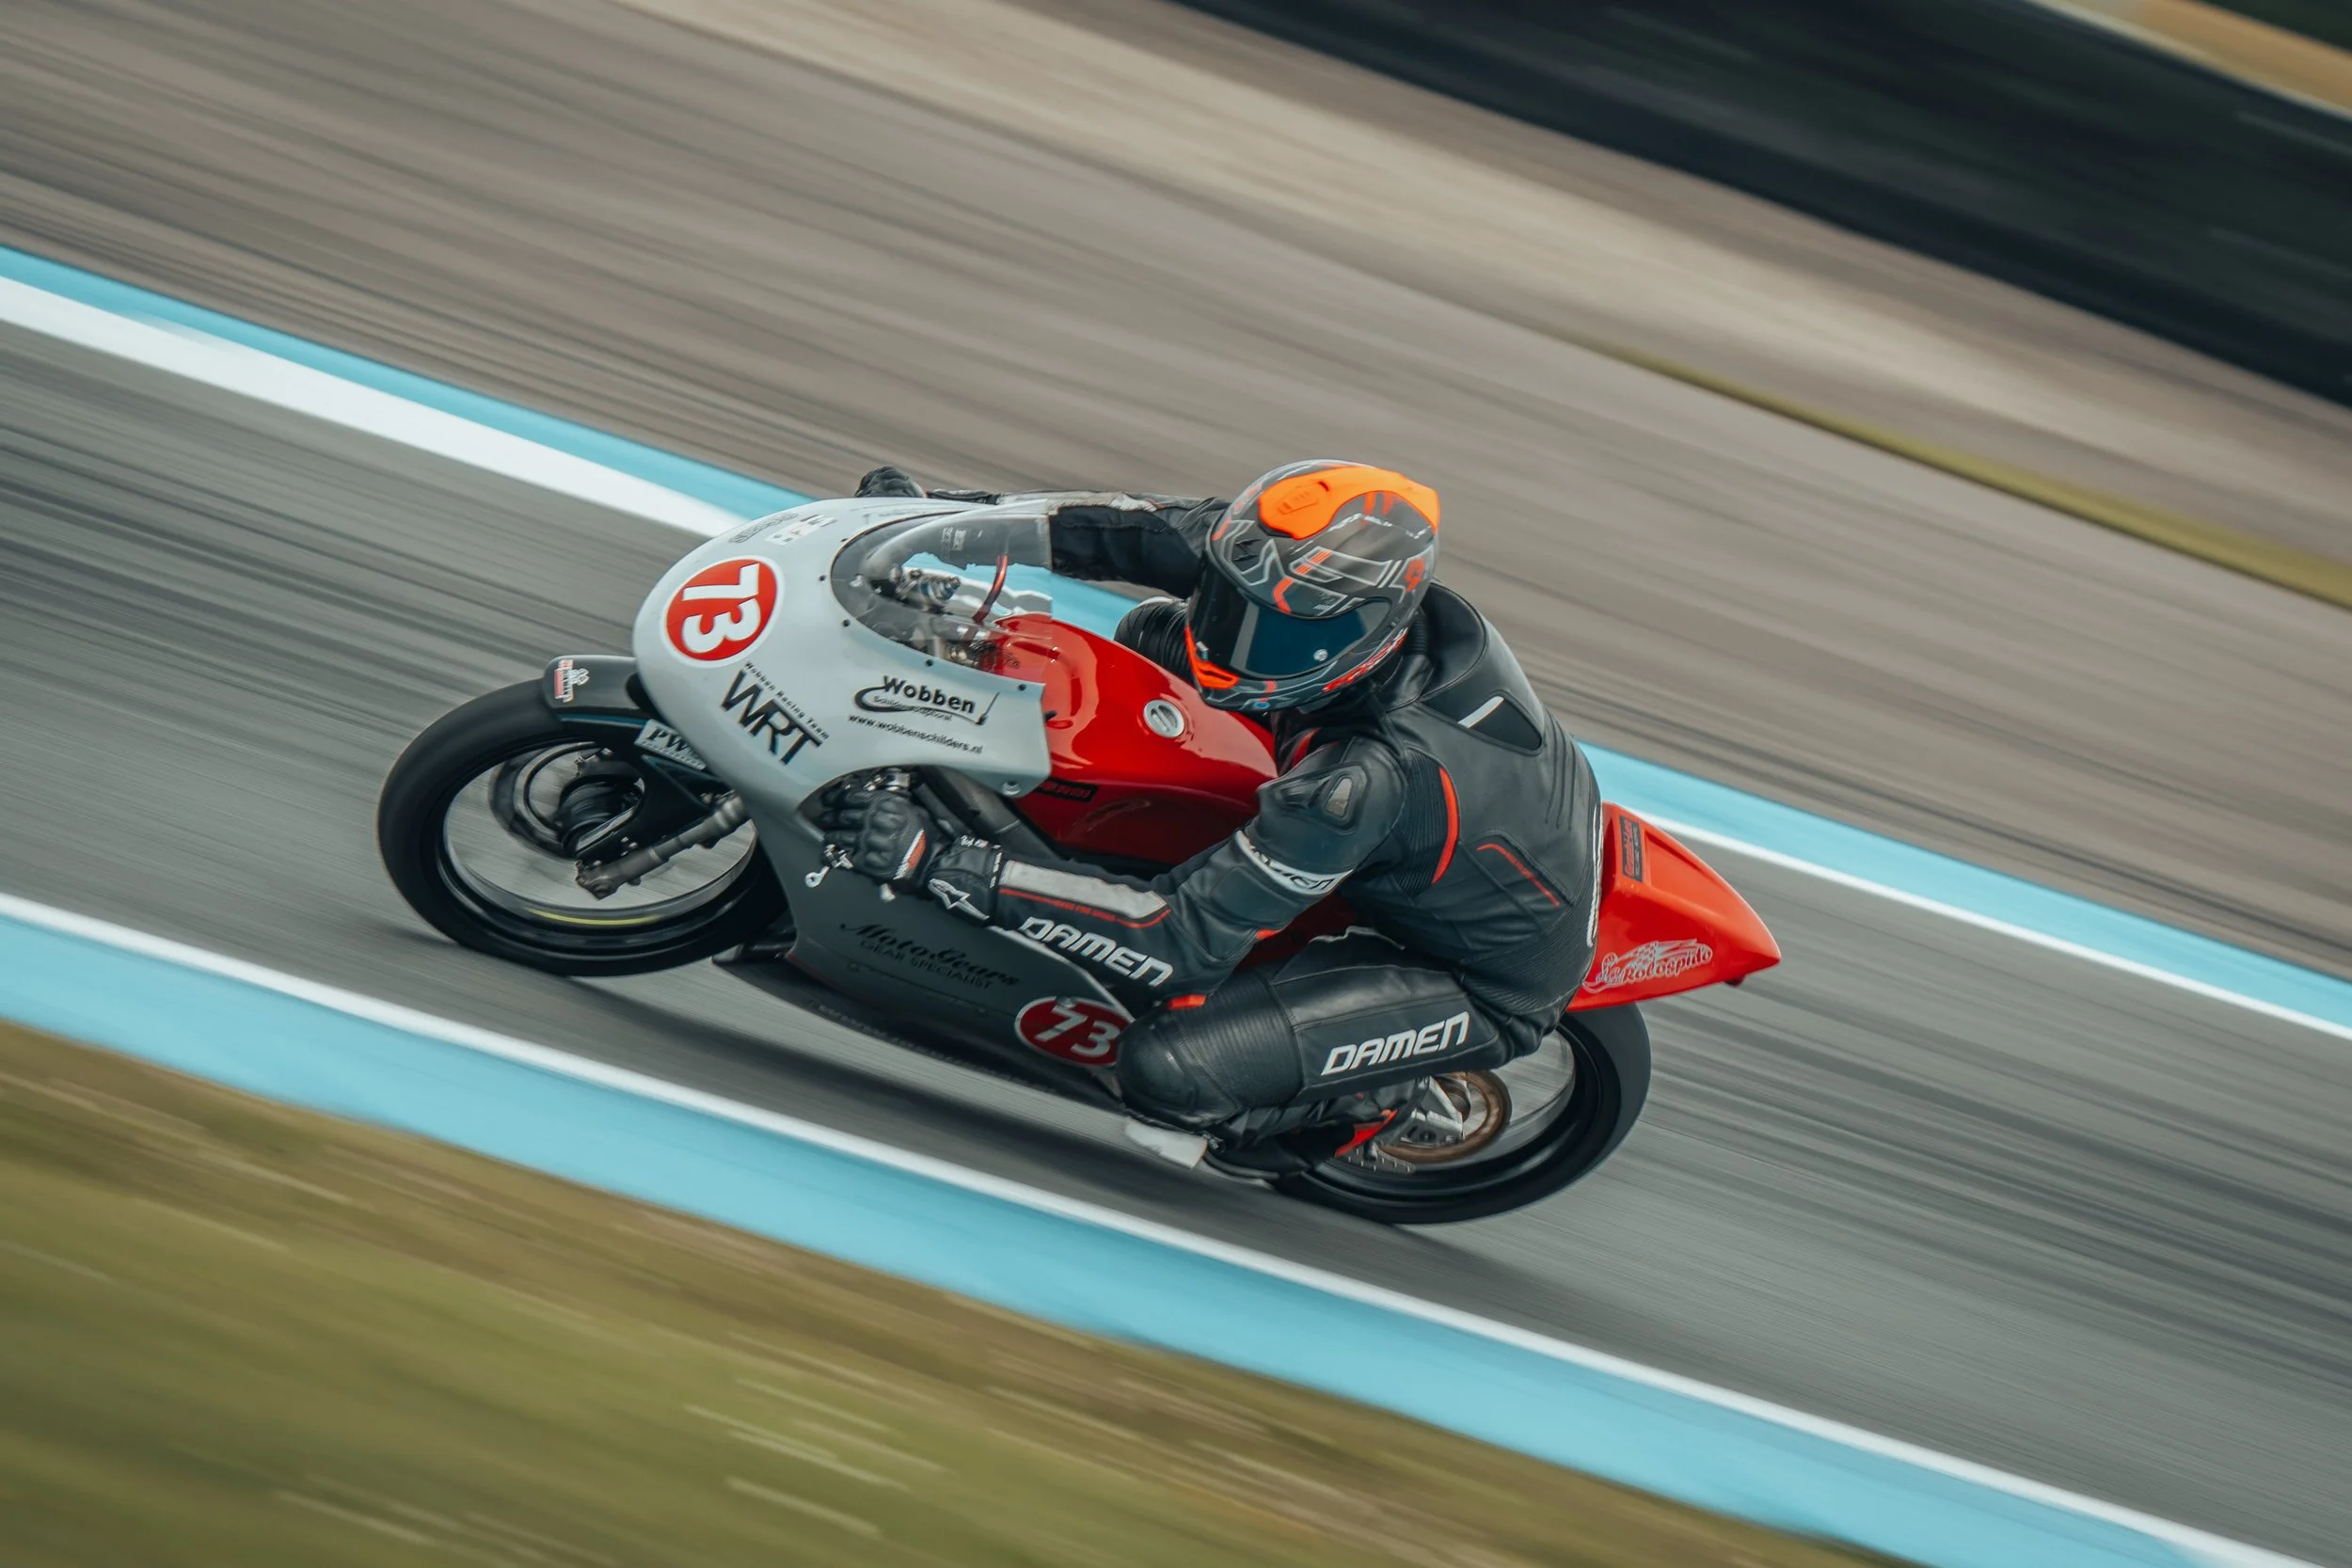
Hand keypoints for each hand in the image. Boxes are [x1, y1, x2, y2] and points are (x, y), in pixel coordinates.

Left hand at [818, 781, 940, 886]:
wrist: (930, 861)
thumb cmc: (921, 834)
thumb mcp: (908, 809)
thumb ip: (886, 803)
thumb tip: (865, 797)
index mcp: (885, 804)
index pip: (851, 796)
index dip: (835, 797)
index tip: (828, 798)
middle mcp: (875, 820)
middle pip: (843, 815)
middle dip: (831, 816)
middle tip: (826, 817)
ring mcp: (870, 841)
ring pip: (842, 835)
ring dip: (833, 834)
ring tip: (829, 834)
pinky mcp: (867, 860)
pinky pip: (847, 855)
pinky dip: (839, 852)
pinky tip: (836, 850)